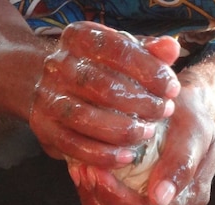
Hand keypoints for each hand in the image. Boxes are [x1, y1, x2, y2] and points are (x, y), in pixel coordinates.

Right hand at [29, 22, 180, 167]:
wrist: (43, 83)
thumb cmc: (94, 67)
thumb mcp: (119, 52)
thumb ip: (147, 51)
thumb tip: (171, 48)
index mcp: (79, 37)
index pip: (116, 49)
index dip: (148, 70)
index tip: (172, 89)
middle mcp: (57, 64)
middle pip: (101, 86)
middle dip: (139, 102)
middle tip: (163, 113)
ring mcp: (46, 97)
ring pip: (85, 117)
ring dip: (121, 130)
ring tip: (146, 133)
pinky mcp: (43, 127)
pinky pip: (73, 145)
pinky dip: (102, 154)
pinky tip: (126, 157)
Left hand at [69, 81, 214, 204]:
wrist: (174, 105)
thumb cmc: (186, 112)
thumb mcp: (193, 128)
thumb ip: (181, 162)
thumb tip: (160, 199)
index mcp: (191, 195)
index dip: (118, 198)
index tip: (97, 169)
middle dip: (103, 199)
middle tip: (85, 169)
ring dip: (94, 202)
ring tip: (82, 171)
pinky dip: (91, 201)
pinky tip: (85, 175)